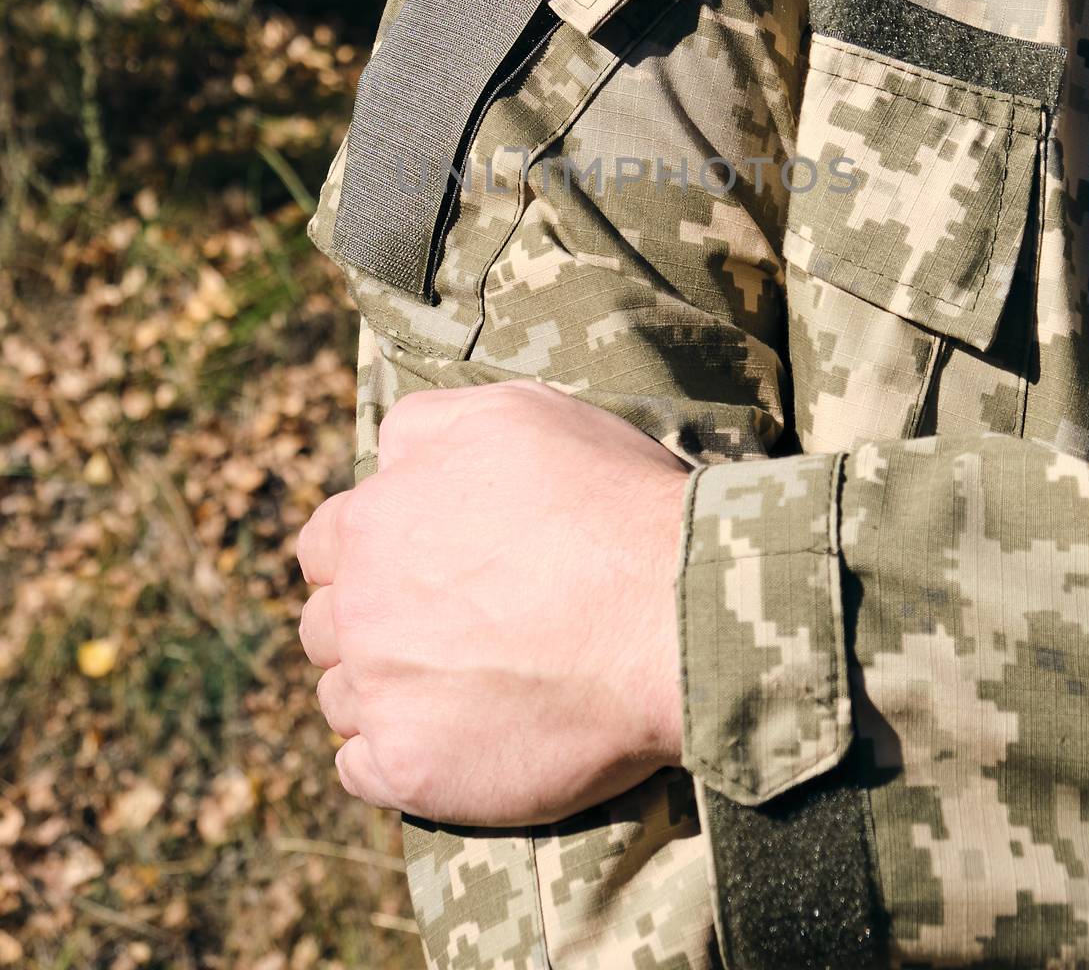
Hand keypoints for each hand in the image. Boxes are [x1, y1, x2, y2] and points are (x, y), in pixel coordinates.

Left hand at [296, 379, 690, 824]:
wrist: (669, 613)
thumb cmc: (606, 503)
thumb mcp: (512, 414)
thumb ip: (426, 427)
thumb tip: (383, 454)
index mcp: (373, 520)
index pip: (324, 544)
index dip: (369, 555)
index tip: (420, 569)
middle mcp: (358, 606)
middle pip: (327, 623)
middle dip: (373, 623)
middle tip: (449, 631)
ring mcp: (380, 692)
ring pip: (343, 697)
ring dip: (386, 693)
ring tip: (464, 688)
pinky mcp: (409, 768)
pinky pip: (361, 771)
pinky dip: (394, 758)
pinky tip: (451, 742)